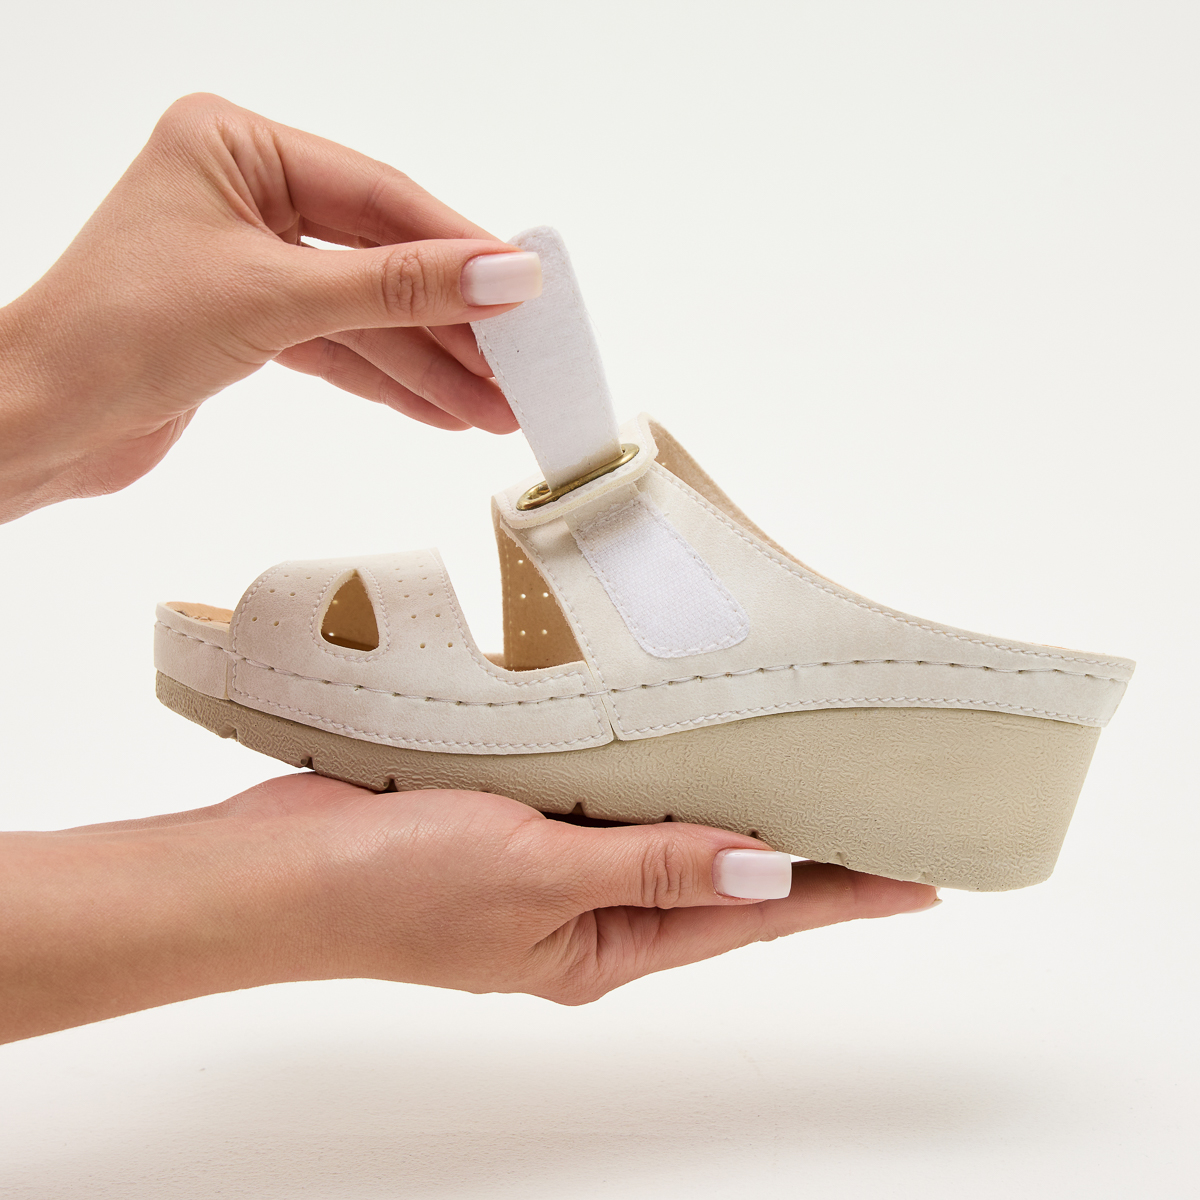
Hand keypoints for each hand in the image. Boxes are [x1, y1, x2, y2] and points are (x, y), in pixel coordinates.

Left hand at [0, 93, 536, 521]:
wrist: (40, 422)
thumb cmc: (118, 333)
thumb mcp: (278, 298)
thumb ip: (399, 287)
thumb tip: (503, 276)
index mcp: (235, 145)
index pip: (378, 196)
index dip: (459, 246)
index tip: (526, 288)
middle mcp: (243, 193)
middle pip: (380, 258)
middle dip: (450, 324)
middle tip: (519, 367)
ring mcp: (249, 260)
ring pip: (365, 312)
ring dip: (430, 365)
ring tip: (495, 409)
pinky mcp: (249, 322)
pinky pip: (339, 345)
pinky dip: (388, 380)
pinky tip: (443, 409)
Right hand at [0, 774, 936, 1042]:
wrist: (277, 868)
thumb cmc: (392, 888)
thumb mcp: (539, 876)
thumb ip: (653, 865)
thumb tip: (763, 869)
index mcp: (603, 944)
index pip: (747, 914)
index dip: (836, 895)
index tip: (914, 881)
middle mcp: (588, 907)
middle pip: (717, 873)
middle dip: (794, 847)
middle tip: (871, 810)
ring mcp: (549, 860)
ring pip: (662, 827)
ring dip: (722, 800)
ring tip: (798, 768)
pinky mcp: (513, 815)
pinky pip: (602, 792)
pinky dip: (648, 766)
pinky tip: (677, 736)